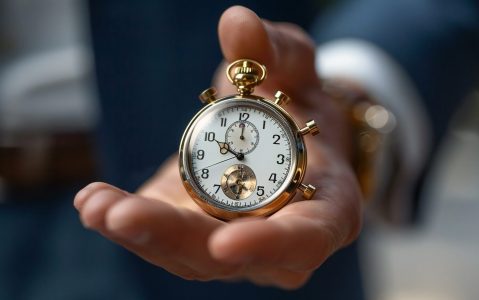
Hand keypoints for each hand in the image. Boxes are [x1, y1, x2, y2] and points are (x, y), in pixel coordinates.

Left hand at [74, 6, 361, 288]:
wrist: (280, 137)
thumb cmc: (300, 108)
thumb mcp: (298, 73)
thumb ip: (277, 51)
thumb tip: (238, 23)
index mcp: (324, 209)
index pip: (305, 240)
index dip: (269, 246)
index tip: (226, 245)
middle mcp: (277, 242)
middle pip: (227, 257)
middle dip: (173, 239)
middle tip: (123, 217)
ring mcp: (232, 242)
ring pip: (184, 253)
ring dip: (138, 233)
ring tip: (97, 204)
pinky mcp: (194, 231)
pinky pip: (160, 237)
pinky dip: (125, 221)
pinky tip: (93, 201)